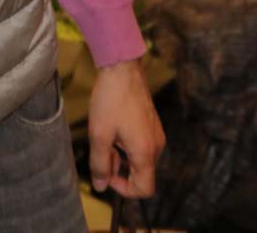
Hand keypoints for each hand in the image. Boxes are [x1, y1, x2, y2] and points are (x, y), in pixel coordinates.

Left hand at [88, 58, 164, 197]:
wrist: (122, 68)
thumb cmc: (111, 99)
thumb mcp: (99, 134)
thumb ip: (100, 164)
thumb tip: (100, 186)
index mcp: (146, 152)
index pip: (144, 189)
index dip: (124, 189)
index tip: (106, 174)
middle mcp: (157, 145)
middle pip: (142, 174)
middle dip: (119, 170)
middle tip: (101, 151)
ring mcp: (156, 133)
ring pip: (140, 159)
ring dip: (122, 157)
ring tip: (104, 138)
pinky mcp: (152, 123)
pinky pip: (142, 145)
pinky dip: (126, 145)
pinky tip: (113, 129)